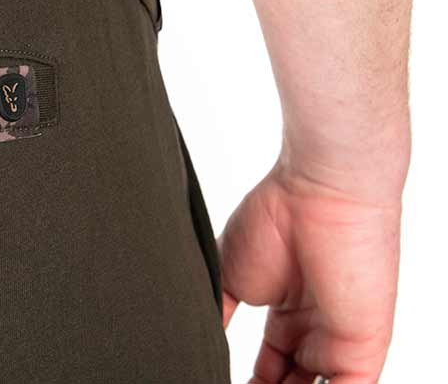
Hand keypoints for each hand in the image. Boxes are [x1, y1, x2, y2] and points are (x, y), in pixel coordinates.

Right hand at [220, 158, 402, 383]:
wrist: (316, 194)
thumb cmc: (274, 220)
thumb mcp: (229, 278)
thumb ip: (219, 316)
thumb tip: (196, 342)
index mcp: (289, 315)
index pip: (271, 368)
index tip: (213, 382)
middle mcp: (317, 331)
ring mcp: (340, 341)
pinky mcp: (362, 351)